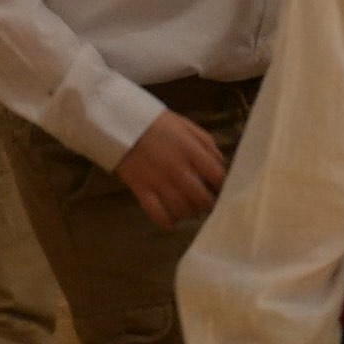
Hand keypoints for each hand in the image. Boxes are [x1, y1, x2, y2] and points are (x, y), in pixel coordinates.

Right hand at [116, 110, 229, 227]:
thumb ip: (206, 143)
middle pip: (201, 198)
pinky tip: (171, 220)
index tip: (221, 189)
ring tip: (189, 210)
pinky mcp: (141, 189)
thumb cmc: (157, 123)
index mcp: (191, 151)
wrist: (120, 122)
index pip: (217, 176)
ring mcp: (159, 181)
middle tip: (205, 204)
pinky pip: (157, 213)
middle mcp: (178, 169)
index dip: (222, 186)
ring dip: (189, 213)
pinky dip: (167, 221)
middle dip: (207, 204)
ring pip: (182, 209)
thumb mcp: (186, 126)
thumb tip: (220, 163)